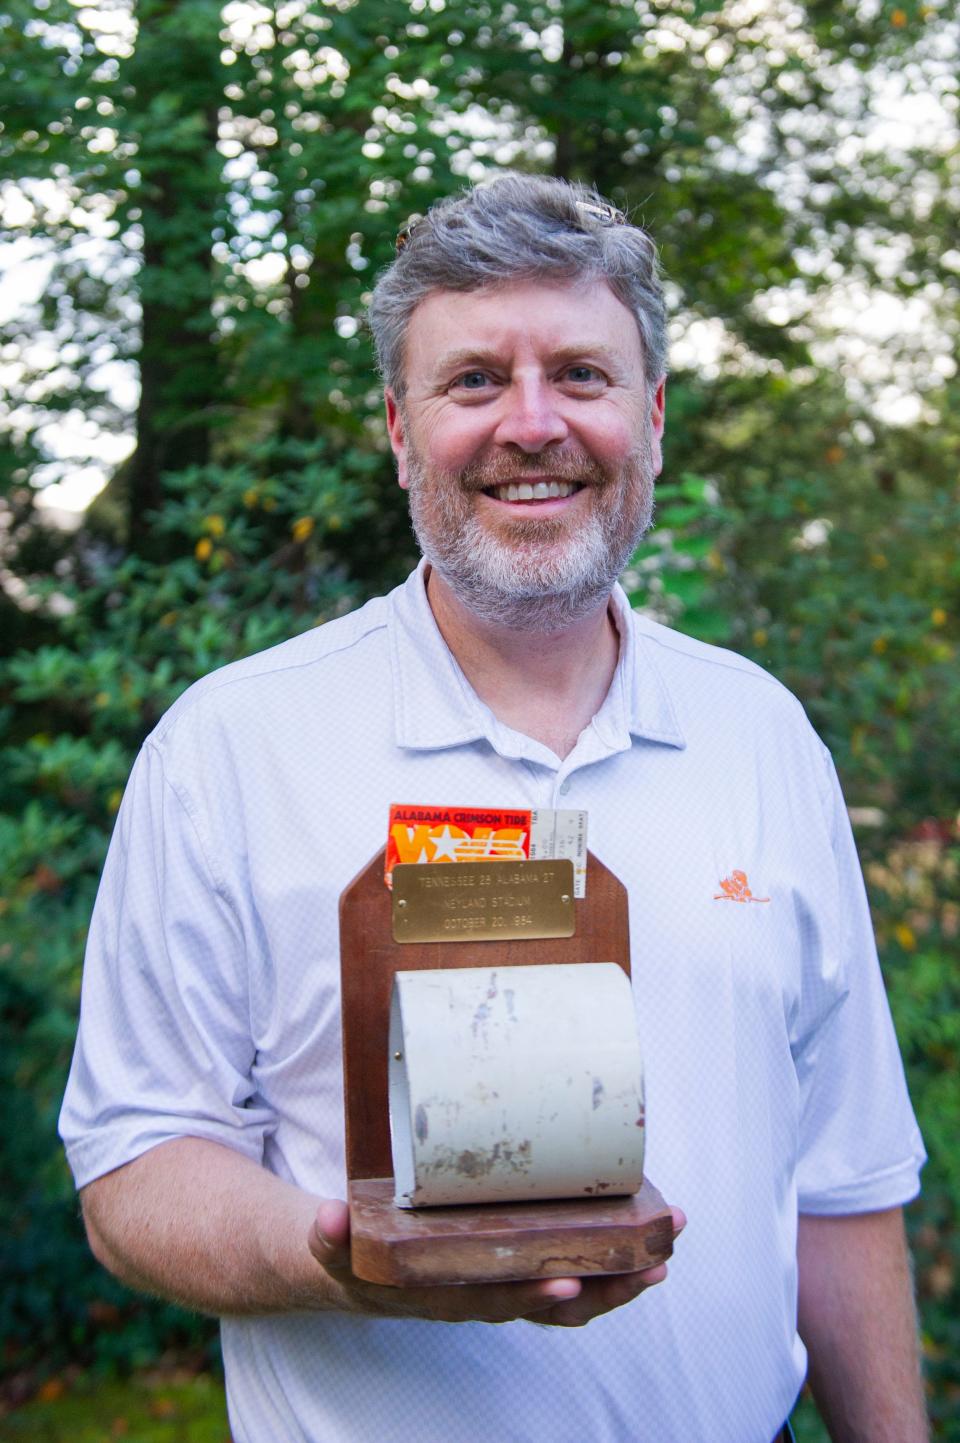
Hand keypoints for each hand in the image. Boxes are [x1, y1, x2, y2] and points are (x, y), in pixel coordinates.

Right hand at [308, 1199, 685, 1326]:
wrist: (345, 1270)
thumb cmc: (346, 1254)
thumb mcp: (329, 1247)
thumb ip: (326, 1235)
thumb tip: (326, 1218)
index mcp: (441, 1292)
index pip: (496, 1298)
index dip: (534, 1291)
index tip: (574, 1277)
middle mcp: (477, 1297)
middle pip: (550, 1303)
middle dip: (605, 1288)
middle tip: (652, 1268)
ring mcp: (496, 1287)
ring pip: (566, 1293)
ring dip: (617, 1280)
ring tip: (664, 1257)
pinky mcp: (507, 1270)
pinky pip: (562, 1274)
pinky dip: (602, 1265)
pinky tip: (637, 1245)